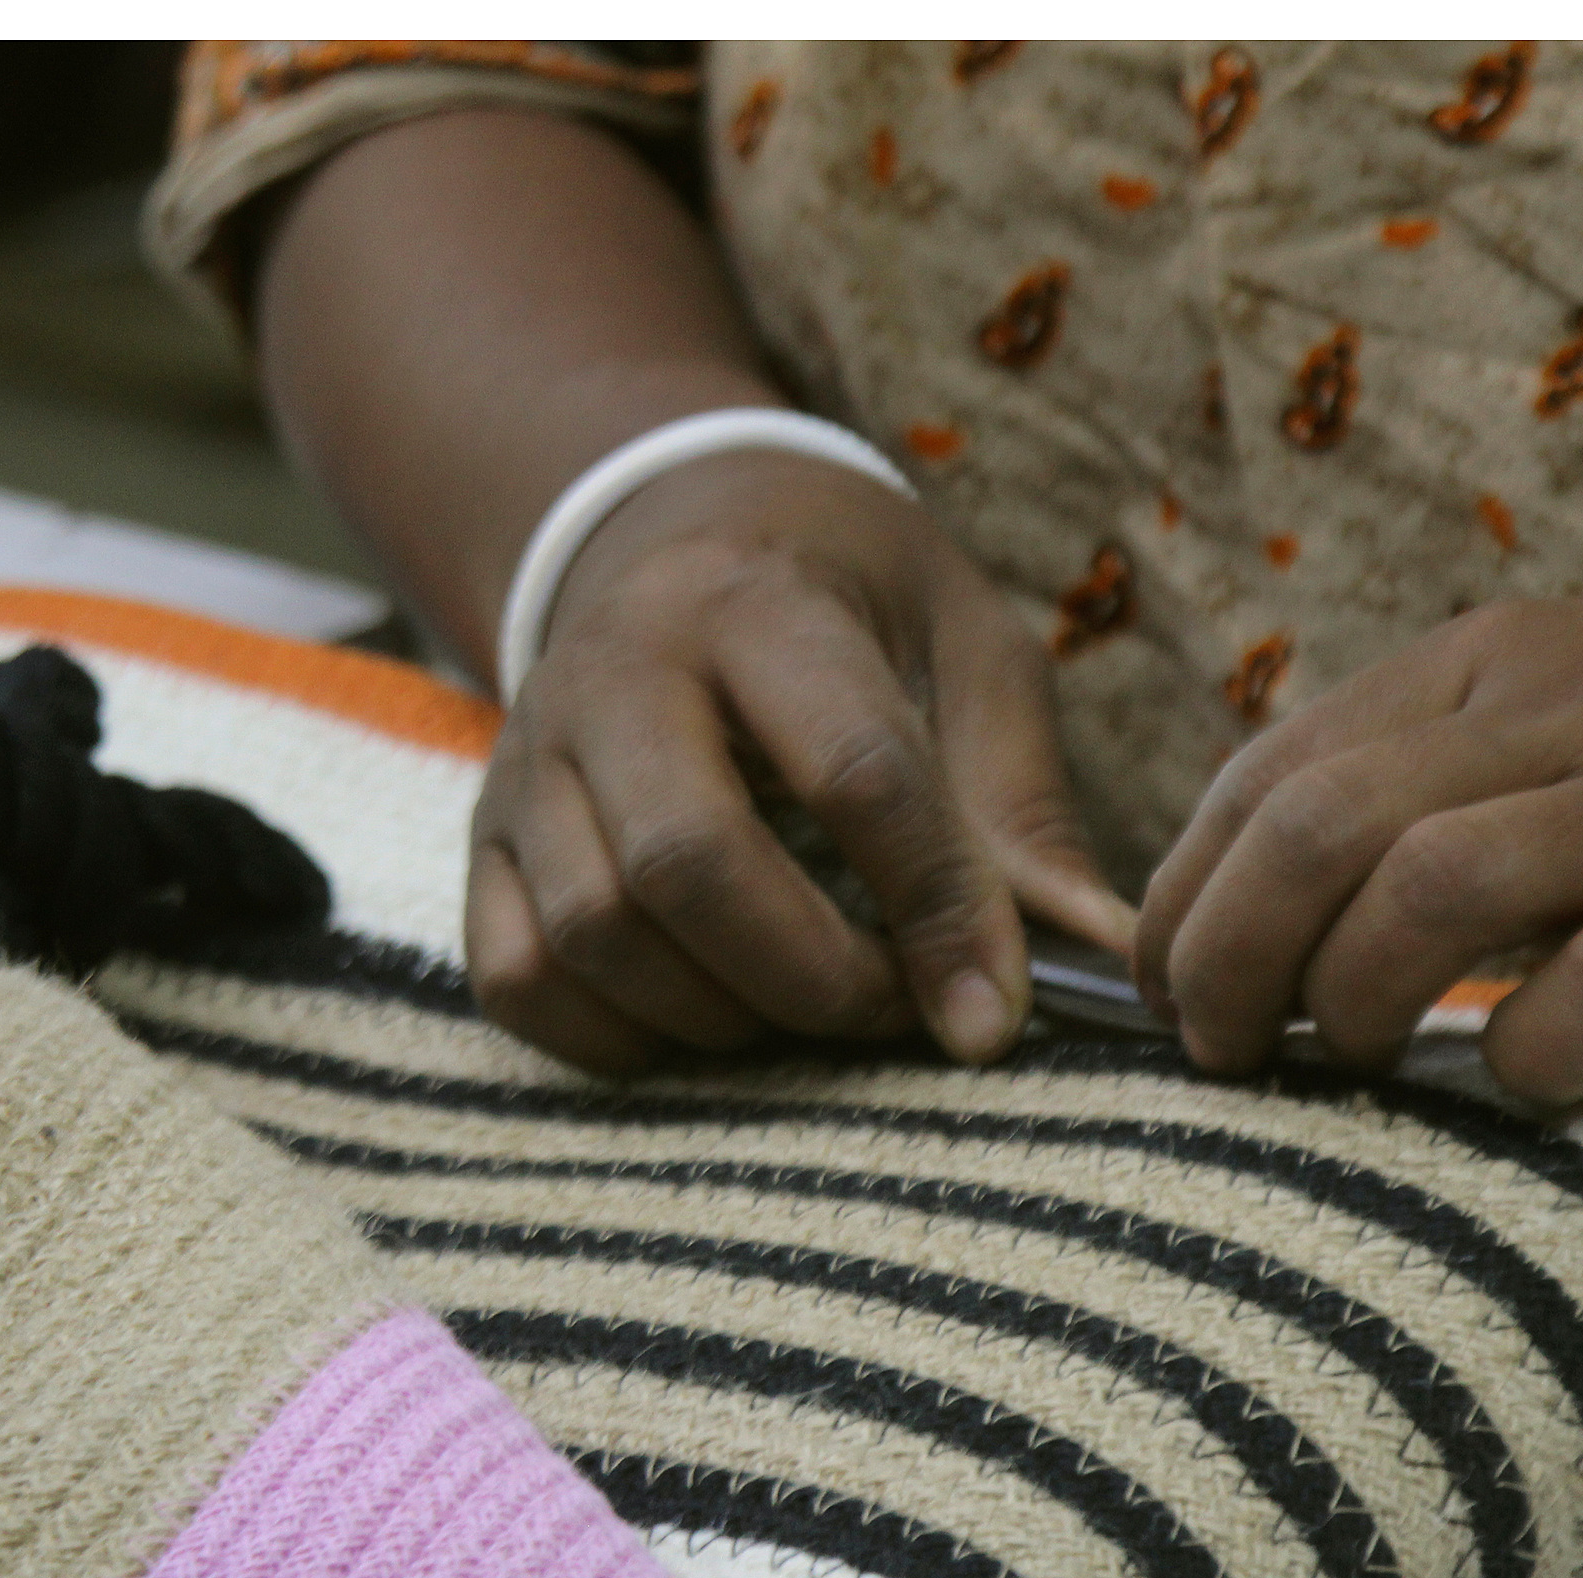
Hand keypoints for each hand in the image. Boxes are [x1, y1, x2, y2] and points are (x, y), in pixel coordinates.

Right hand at [467, 447, 1134, 1072]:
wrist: (680, 534)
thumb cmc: (849, 603)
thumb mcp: (964, 651)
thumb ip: (1020, 806)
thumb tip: (1097, 958)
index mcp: (756, 603)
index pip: (853, 768)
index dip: (937, 907)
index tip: (996, 1014)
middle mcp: (616, 671)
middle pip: (686, 863)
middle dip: (812, 977)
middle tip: (892, 1013)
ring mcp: (530, 758)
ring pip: (594, 932)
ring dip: (721, 1016)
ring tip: (807, 1010)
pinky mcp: (485, 837)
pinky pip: (517, 978)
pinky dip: (614, 1038)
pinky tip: (703, 1021)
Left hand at [1132, 599, 1582, 1104]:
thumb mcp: (1555, 751)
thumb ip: (1410, 790)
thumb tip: (1217, 910)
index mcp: (1509, 660)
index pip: (1275, 768)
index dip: (1181, 891)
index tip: (1158, 984)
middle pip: (1320, 828)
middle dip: (1224, 956)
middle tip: (1216, 1047)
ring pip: (1428, 892)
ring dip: (1344, 1000)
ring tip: (1341, 1060)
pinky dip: (1522, 1056)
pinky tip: (1519, 1080)